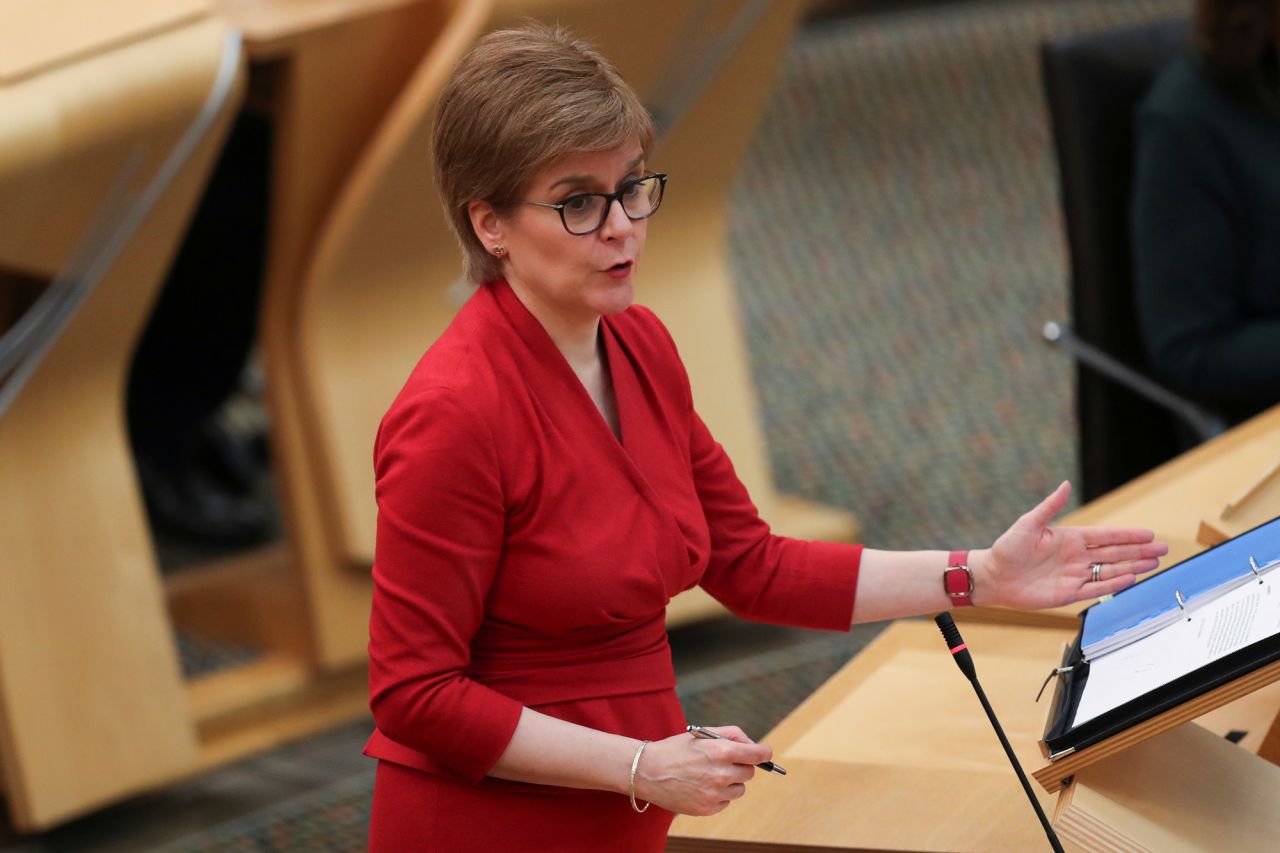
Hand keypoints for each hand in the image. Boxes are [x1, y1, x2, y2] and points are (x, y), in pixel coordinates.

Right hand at [633, 726, 771, 815]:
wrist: (647, 771)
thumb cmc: (676, 749)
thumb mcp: (702, 733)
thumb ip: (731, 735)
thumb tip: (753, 746)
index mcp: (722, 751)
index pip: (759, 755)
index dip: (763, 753)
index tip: (764, 754)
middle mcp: (722, 774)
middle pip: (749, 773)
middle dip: (741, 766)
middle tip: (725, 762)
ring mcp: (714, 794)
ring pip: (739, 789)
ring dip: (731, 782)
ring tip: (710, 775)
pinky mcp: (707, 809)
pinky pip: (725, 802)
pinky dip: (719, 795)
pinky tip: (701, 786)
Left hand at [976, 481, 1167, 609]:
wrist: (993, 577)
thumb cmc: (1007, 549)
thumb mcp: (1029, 524)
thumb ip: (1050, 507)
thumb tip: (1065, 485)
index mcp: (1069, 538)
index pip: (1106, 536)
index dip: (1128, 535)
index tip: (1149, 533)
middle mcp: (1076, 557)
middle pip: (1115, 553)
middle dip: (1139, 550)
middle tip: (1163, 548)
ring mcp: (1074, 575)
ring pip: (1111, 570)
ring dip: (1133, 566)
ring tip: (1154, 563)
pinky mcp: (1069, 593)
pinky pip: (1096, 588)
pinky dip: (1114, 584)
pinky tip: (1131, 578)